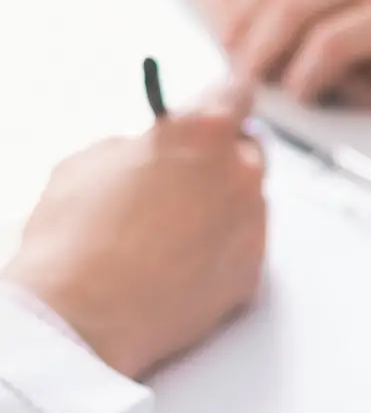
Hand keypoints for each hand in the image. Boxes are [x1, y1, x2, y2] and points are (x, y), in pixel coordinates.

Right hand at [2, 76, 266, 379]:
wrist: (81, 318)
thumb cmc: (75, 238)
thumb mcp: (89, 162)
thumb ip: (137, 147)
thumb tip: (150, 155)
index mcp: (202, 132)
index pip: (236, 94)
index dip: (224, 99)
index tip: (222, 104)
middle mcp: (240, 175)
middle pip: (249, 152)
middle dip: (222, 159)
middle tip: (187, 176)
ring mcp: (251, 228)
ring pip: (248, 204)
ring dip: (222, 209)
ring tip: (171, 233)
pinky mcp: (250, 277)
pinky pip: (243, 251)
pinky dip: (222, 253)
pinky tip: (181, 266)